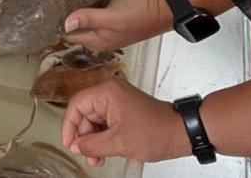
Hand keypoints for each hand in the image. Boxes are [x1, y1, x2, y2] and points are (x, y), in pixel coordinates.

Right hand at [61, 78, 189, 165]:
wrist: (181, 133)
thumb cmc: (155, 132)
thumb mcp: (118, 143)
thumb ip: (92, 145)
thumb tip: (76, 146)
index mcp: (107, 92)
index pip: (76, 105)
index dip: (69, 126)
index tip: (70, 144)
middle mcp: (110, 92)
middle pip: (85, 114)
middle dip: (85, 137)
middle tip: (89, 156)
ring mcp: (118, 100)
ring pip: (95, 120)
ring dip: (95, 140)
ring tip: (99, 158)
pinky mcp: (124, 109)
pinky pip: (106, 122)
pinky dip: (104, 137)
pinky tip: (107, 151)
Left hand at [63, 0, 169, 53]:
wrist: (161, 8)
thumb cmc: (137, 14)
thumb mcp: (110, 17)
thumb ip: (88, 19)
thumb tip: (65, 23)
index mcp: (96, 41)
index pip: (69, 35)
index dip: (56, 25)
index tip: (43, 11)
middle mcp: (99, 38)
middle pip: (76, 28)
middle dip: (64, 16)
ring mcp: (107, 28)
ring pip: (85, 19)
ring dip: (75, 10)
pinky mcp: (113, 17)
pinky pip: (95, 12)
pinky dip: (88, 5)